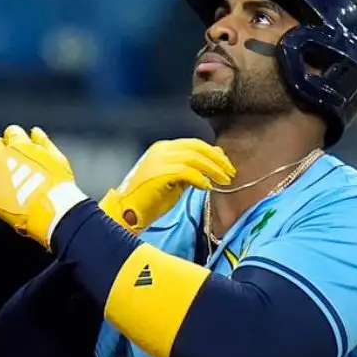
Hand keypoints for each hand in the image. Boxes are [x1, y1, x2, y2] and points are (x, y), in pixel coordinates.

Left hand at [0, 125, 88, 248]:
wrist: (51, 210)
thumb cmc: (58, 185)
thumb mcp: (57, 159)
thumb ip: (44, 143)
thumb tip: (35, 132)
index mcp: (19, 145)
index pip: (11, 132)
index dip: (16, 139)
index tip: (21, 147)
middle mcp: (1, 157)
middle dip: (0, 151)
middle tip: (10, 162)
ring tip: (2, 179)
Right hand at [99, 139, 234, 232]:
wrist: (126, 212)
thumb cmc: (150, 200)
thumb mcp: (175, 181)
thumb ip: (192, 169)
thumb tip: (215, 160)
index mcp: (164, 148)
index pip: (194, 144)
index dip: (213, 154)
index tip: (227, 166)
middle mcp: (161, 150)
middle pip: (197, 147)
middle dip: (217, 160)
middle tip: (230, 173)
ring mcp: (159, 159)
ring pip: (194, 157)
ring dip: (212, 169)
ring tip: (223, 181)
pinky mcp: (159, 173)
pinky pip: (186, 171)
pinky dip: (199, 178)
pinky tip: (206, 187)